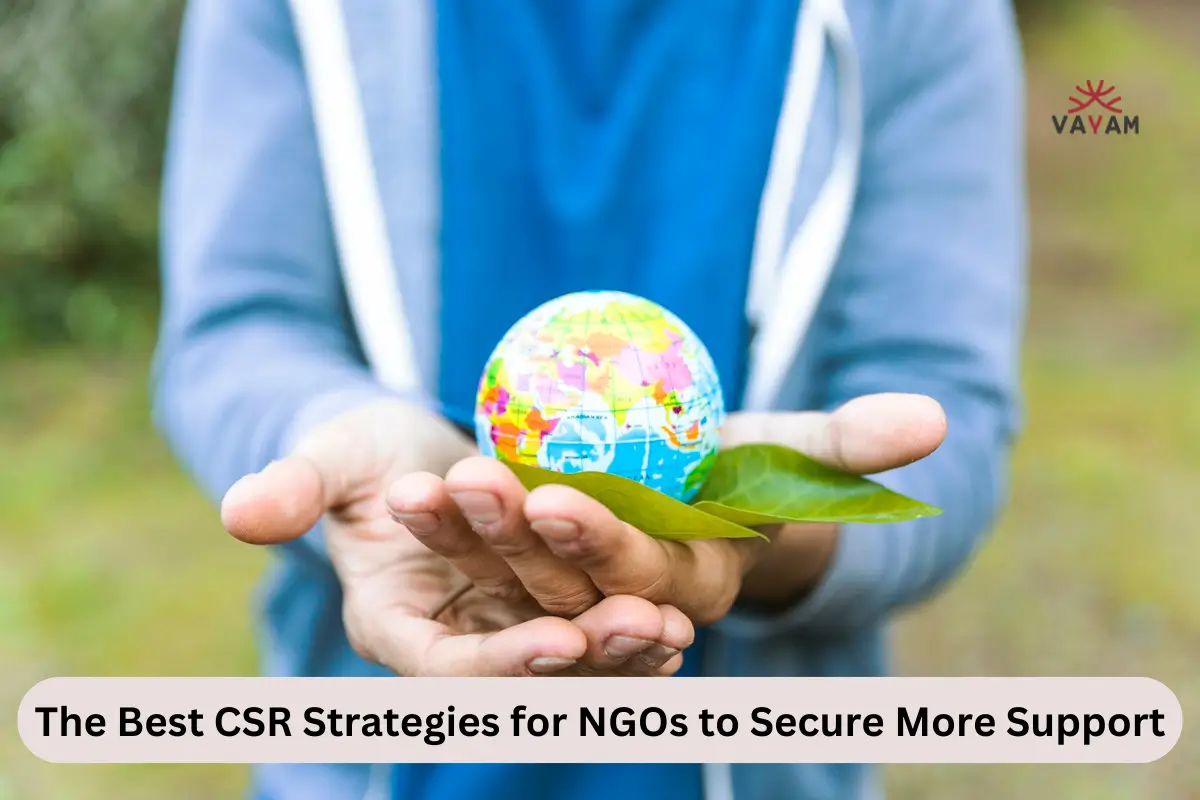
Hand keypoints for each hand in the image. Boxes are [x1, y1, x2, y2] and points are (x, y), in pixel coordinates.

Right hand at [220, 399, 692, 676]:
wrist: (407, 449)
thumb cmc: (363, 450)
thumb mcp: (330, 457)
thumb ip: (293, 487)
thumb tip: (239, 512)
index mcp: (393, 625)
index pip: (446, 665)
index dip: (499, 662)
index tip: (557, 643)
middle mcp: (453, 641)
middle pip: (521, 668)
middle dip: (584, 654)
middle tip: (645, 629)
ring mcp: (500, 627)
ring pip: (565, 655)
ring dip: (621, 648)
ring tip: (674, 628)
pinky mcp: (539, 604)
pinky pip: (588, 623)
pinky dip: (630, 624)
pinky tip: (680, 615)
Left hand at [393, 393, 946, 624]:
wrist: (669, 488)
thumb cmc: (738, 469)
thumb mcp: (784, 451)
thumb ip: (849, 445)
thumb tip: (939, 419)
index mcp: (687, 592)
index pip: (646, 581)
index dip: (606, 548)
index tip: (559, 500)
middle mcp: (621, 613)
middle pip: (566, 587)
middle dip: (524, 543)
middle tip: (478, 485)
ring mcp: (565, 603)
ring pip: (509, 580)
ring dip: (467, 541)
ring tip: (426, 491)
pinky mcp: (516, 590)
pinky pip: (476, 565)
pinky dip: (446, 535)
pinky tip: (405, 501)